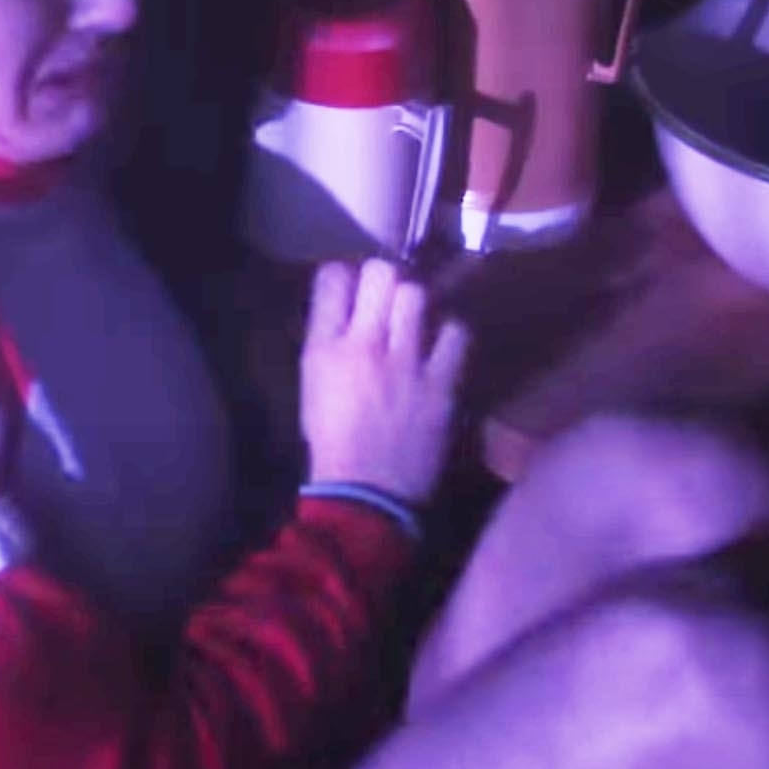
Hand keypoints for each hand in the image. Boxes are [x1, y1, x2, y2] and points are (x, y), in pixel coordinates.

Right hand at [298, 256, 471, 508]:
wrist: (366, 496)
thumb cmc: (333, 446)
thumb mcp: (312, 388)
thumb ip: (328, 345)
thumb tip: (347, 314)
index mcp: (323, 349)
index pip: (332, 278)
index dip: (345, 275)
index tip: (353, 286)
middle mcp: (363, 344)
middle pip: (380, 272)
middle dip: (385, 277)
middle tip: (388, 296)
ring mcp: (405, 361)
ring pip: (416, 294)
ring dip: (417, 302)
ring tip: (416, 320)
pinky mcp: (440, 383)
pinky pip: (455, 334)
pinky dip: (450, 335)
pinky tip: (442, 348)